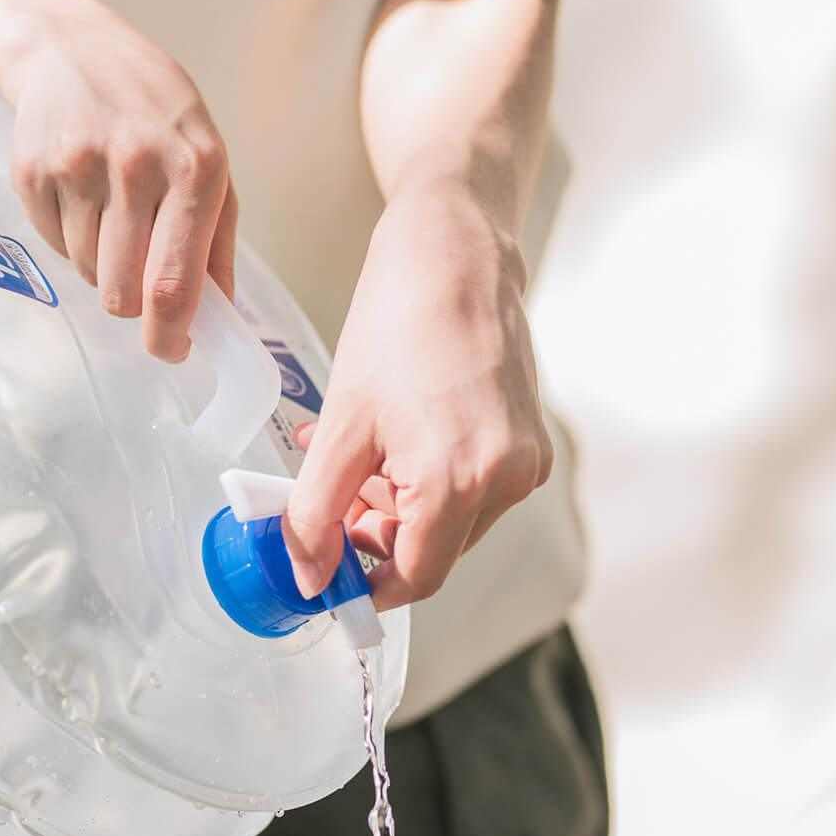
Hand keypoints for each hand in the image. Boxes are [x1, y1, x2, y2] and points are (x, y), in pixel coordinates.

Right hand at [0, 0, 235, 361]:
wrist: (69, 47)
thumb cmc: (154, 111)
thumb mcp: (205, 157)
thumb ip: (215, 239)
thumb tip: (218, 314)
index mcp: (194, 167)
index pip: (175, 280)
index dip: (170, 333)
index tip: (172, 352)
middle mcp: (136, 165)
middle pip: (122, 292)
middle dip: (130, 302)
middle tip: (136, 280)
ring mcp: (78, 167)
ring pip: (88, 273)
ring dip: (100, 263)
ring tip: (110, 213)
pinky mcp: (32, 172)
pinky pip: (53, 246)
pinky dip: (69, 238)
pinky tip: (80, 196)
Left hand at [285, 183, 552, 609]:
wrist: (456, 250)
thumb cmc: (400, 323)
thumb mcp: (339, 428)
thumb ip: (315, 514)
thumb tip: (307, 578)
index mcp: (463, 482)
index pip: (415, 578)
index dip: (365, 585)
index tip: (326, 574)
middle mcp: (508, 480)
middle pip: (431, 551)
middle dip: (374, 533)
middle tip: (328, 494)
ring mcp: (525, 461)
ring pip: (448, 521)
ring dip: (393, 503)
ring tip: (353, 452)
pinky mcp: (529, 440)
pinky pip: (469, 487)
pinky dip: (423, 477)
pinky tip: (388, 437)